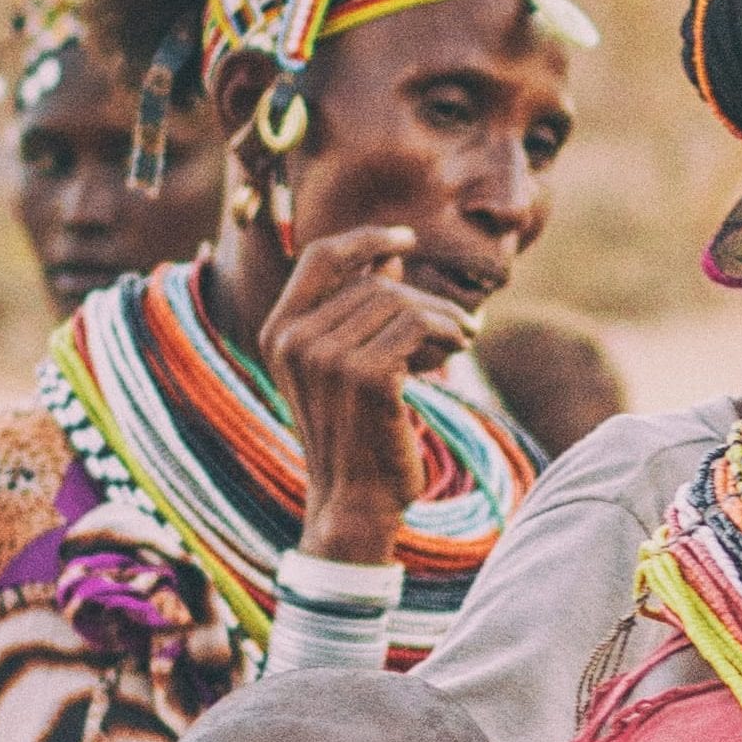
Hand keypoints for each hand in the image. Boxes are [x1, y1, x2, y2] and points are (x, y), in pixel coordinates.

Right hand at [259, 226, 475, 564]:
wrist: (354, 503)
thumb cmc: (356, 435)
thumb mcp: (347, 366)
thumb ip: (360, 310)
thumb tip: (390, 255)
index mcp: (278, 332)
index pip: (320, 257)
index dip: (365, 239)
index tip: (407, 240)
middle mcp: (293, 340)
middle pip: (374, 281)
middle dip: (423, 299)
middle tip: (458, 324)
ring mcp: (325, 358)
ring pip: (399, 301)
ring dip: (442, 316)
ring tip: (462, 337)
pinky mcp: (365, 376)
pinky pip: (417, 325)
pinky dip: (447, 329)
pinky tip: (461, 346)